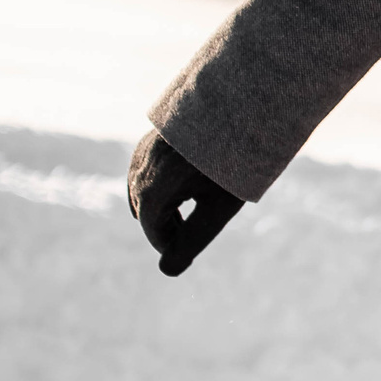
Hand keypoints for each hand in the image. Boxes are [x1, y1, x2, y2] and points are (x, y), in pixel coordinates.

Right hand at [128, 130, 244, 275]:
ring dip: (166, 207)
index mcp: (153, 190)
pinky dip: (160, 188)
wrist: (241, 108)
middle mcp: (140, 171)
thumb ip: (193, 240)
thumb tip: (167, 271)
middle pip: (150, 213)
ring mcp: (142, 154)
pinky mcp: (149, 143)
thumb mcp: (219, 206)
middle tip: (199, 226)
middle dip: (171, 226)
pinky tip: (180, 192)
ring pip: (145, 194)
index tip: (195, 248)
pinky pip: (145, 175)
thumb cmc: (235, 160)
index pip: (156, 232)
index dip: (176, 245)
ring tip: (194, 209)